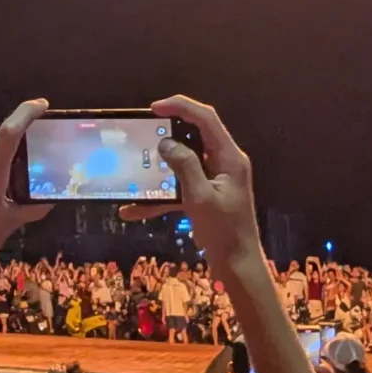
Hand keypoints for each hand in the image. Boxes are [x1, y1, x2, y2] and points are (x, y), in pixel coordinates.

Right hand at [144, 96, 260, 271]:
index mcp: (229, 158)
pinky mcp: (207, 195)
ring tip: (138, 164)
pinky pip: (181, 186)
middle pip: (195, 135)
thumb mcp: (200, 198)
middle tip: (144, 130)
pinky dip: (160, 195)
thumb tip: (166, 143)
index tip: (154, 107)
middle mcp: (225, 163)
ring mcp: (216, 179)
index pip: (206, 119)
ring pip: (185, 161)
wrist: (238, 266)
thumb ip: (184, 166)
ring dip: (161, 165)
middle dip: (168, 131)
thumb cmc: (224, 232)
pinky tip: (134, 210)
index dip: (181, 107)